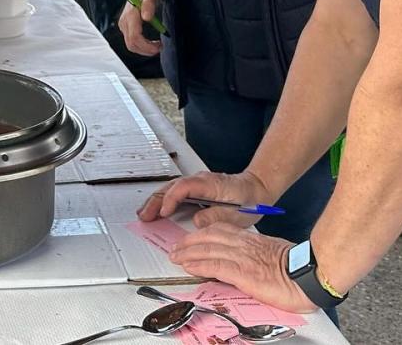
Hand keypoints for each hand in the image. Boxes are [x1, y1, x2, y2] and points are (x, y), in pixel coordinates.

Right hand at [119, 0, 161, 55]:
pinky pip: (131, 41)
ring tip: (156, 45)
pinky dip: (141, 45)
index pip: (135, 38)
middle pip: (131, 45)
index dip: (147, 46)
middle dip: (146, 50)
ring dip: (144, 49)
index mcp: (130, 15)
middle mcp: (124, 22)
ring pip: (130, 45)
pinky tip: (150, 42)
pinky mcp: (125, 27)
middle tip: (159, 47)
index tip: (159, 46)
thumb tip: (147, 17)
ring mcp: (123, 25)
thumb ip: (149, 4)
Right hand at [138, 169, 274, 228]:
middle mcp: (200, 180)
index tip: (163, 212)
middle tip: (144, 216)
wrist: (257, 189)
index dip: (171, 199)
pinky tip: (157, 209)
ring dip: (156, 200)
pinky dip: (163, 199)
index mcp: (210, 184)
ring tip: (144, 214)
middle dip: (155, 201)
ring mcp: (196, 183)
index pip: (184, 187)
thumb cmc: (250, 200)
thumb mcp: (238, 214)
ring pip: (170, 188)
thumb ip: (217, 217)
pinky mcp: (195, 189)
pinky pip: (174, 192)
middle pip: (171, 186)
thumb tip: (196, 221)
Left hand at [170, 224, 314, 312]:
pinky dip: (199, 264)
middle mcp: (244, 245)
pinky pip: (215, 265)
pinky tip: (188, 266)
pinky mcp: (243, 273)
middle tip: (176, 247)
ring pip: (208, 249)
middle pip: (209, 236)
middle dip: (189, 241)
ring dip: (188, 252)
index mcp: (252, 239)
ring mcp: (243, 257)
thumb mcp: (272, 254)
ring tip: (176, 256)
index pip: (220, 230)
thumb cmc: (298, 269)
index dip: (201, 233)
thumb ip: (255, 254)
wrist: (310, 275)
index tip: (190, 238)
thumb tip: (245, 261)